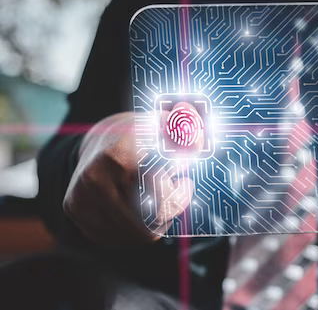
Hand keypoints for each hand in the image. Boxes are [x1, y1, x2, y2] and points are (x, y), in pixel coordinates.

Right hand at [63, 103, 197, 246]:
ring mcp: (80, 196)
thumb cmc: (144, 134)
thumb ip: (187, 136)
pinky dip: (135, 229)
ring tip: (157, 198)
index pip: (161, 200)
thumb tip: (196, 144)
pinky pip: (116, 238)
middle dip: (169, 212)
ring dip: (155, 223)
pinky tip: (139, 208)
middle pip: (149, 223)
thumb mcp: (169, 127)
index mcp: (120, 156)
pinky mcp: (74, 210)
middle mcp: (95, 178)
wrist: (100, 138)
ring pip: (134, 236)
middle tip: (174, 193)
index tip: (186, 182)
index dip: (181, 196)